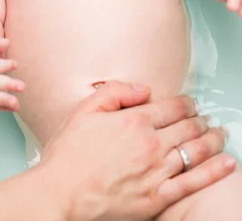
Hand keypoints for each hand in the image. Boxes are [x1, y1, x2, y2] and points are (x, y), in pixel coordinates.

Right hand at [37, 81, 234, 220]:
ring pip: (195, 151)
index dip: (186, 103)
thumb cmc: (69, 154)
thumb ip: (116, 91)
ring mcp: (156, 172)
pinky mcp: (157, 198)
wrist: (61, 193)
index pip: (172, 107)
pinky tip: (227, 163)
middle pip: (188, 127)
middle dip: (201, 120)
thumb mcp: (85, 109)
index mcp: (134, 120)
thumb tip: (144, 89)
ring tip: (221, 135)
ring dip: (213, 140)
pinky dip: (215, 171)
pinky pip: (194, 182)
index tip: (191, 104)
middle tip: (206, 119)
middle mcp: (150, 144)